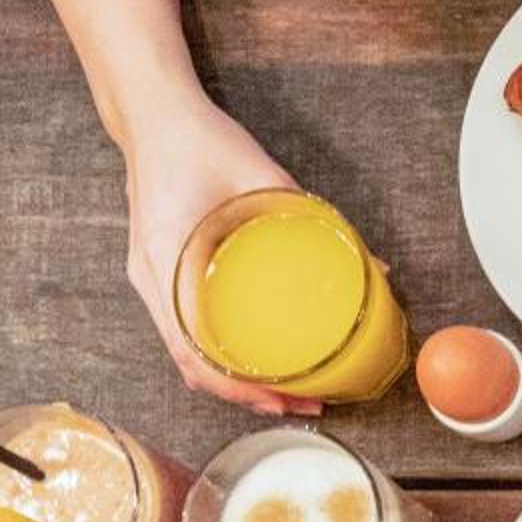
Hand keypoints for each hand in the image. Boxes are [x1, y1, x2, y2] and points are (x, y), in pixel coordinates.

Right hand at [120, 94, 322, 416]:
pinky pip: (188, 329)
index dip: (237, 386)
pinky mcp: (162, 275)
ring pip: (190, 352)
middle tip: (301, 406)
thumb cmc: (199, 141)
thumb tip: (370, 263)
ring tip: (287, 392)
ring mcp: (152, 281)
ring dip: (235, 379)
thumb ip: (313, 218)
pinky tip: (258, 358)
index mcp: (166, 260)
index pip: (192, 350)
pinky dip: (222, 353)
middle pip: (193, 364)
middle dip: (247, 395)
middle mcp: (151, 280)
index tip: (279, 400)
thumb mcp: (262, 176)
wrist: (153, 115)